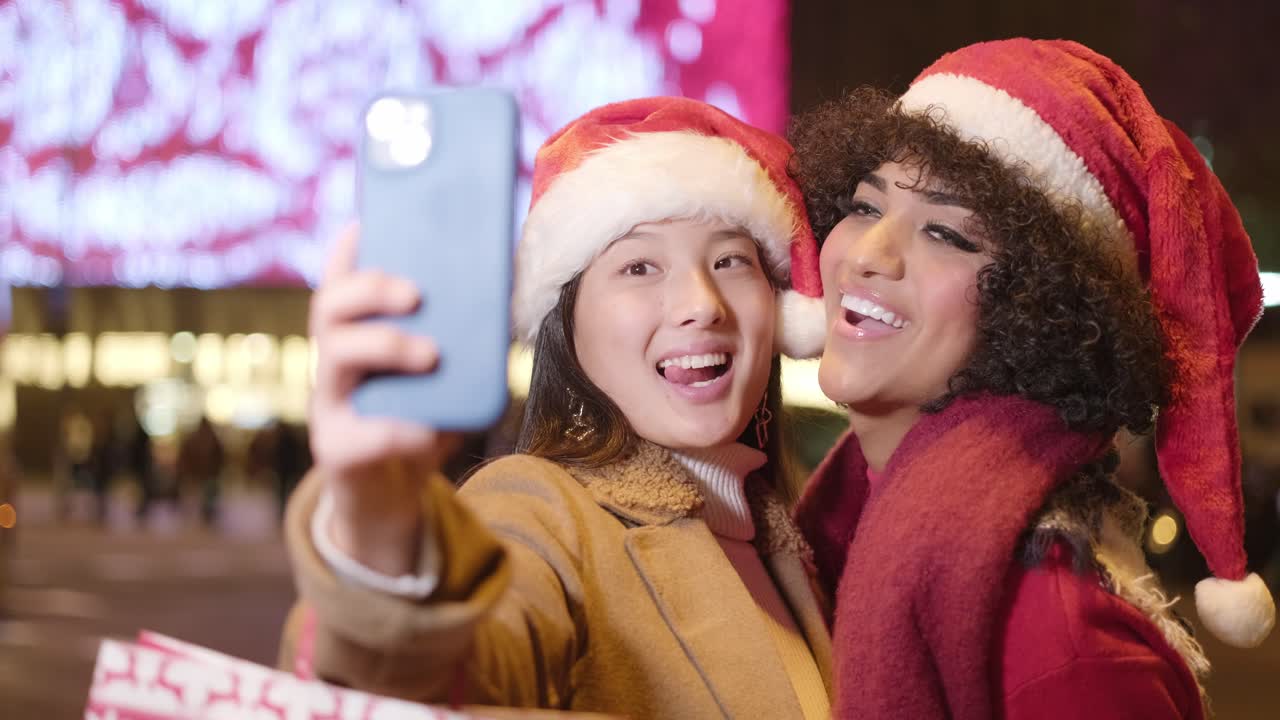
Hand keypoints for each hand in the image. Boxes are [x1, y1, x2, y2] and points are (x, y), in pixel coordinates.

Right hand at [308, 224, 455, 574]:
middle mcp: (333, 362)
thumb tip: (508, 299)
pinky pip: (360, 435)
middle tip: (417, 294)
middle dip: (371, 288)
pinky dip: (398, 431)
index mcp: (357, 335)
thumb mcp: (445, 379)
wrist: (392, 501)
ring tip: (431, 354)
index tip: (369, 219)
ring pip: (334, 358)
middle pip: (329, 306)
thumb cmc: (421, 422)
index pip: (341, 278)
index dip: (348, 247)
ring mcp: (328, 405)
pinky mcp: (336, 451)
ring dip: (386, 346)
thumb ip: (465, 344)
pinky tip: (426, 433)